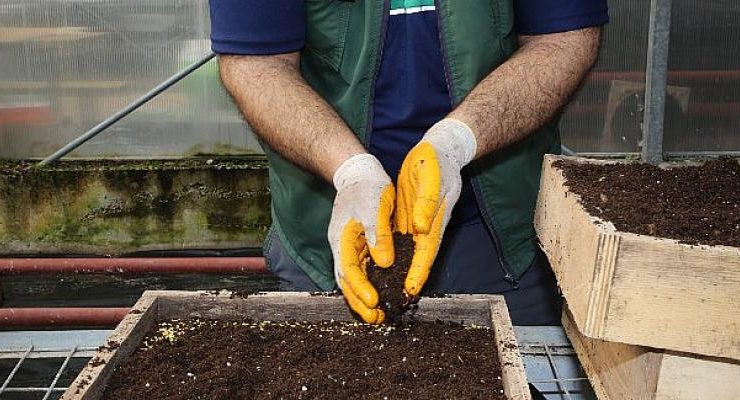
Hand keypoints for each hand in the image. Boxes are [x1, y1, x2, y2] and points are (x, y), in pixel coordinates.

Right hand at [328, 154, 394, 323]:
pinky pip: (360, 272)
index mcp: (342, 238)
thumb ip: (378, 235)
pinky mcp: (358, 247)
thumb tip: (384, 262)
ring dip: (363, 298)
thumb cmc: (367, 188)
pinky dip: (367, 287)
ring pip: (352, 280)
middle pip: (347, 281)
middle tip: (376, 319)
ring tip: (377, 316)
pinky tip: (378, 297)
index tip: (374, 302)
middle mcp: (342, 247)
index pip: (349, 270)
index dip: (361, 288)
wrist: (359, 174)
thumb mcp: (375, 207)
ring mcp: (348, 248)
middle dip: (360, 302)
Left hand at [396, 119, 476, 295]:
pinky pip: (404, 238)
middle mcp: (428, 224)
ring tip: (392, 289)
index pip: (426, 251)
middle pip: (419, 256)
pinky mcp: (413, 215)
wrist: (440, 147)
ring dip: (403, 269)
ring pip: (411, 250)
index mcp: (435, 218)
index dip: (419, 271)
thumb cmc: (436, 159)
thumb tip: (422, 229)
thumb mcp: (430, 177)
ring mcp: (421, 220)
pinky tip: (388, 264)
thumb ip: (427, 204)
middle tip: (400, 300)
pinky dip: (398, 253)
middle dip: (411, 278)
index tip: (411, 291)